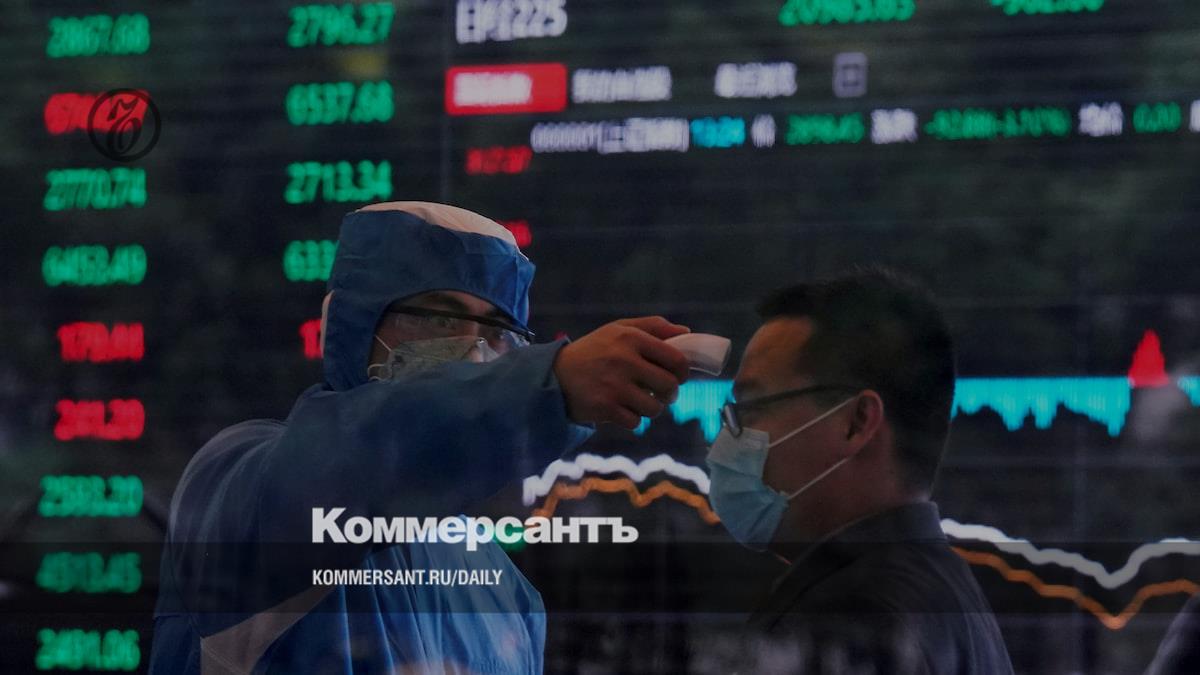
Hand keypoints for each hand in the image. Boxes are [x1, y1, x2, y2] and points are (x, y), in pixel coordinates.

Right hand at [553, 316, 691, 428]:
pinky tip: (621, 409)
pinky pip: (636, 422)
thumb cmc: (594, 351)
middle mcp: (624, 360)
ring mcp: (615, 386)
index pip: (676, 359)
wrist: (554, 375)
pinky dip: (632, 419)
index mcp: (631, 337)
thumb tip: (687, 333)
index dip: (683, 372)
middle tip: (661, 393)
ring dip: (651, 408)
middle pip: (669, 386)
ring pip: (655, 408)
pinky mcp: (606, 408)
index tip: (677, 376)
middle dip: (670, 393)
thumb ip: (653, 327)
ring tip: (639, 400)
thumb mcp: (619, 329)